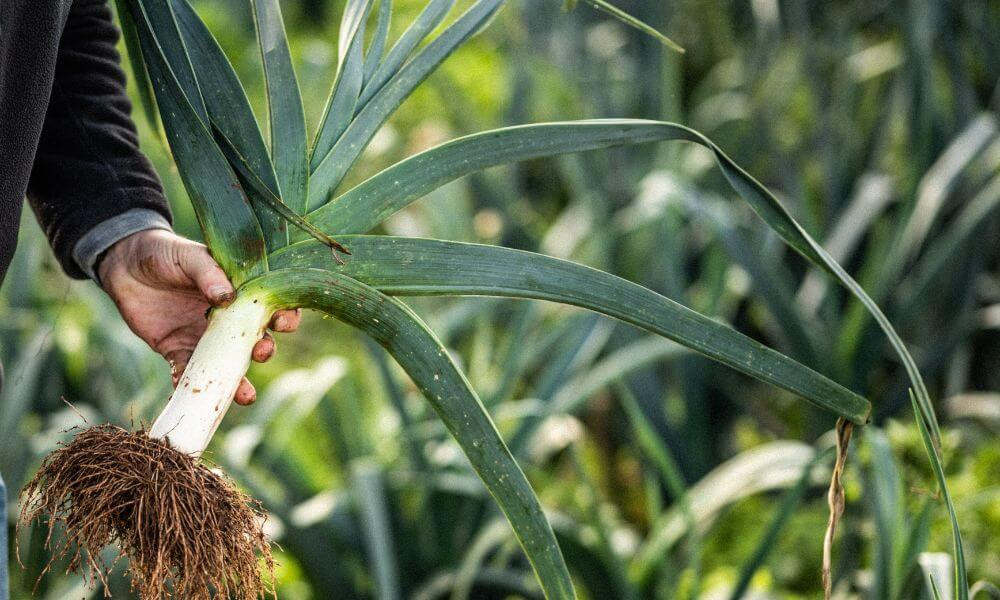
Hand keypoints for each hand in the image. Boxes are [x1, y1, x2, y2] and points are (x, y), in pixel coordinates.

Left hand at [98, 229, 299, 404]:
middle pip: (256, 340)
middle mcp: (229, 319)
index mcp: (240, 292)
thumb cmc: (164, 253)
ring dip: (238, 382)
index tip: (282, 322)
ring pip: (227, 365)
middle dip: (264, 350)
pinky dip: (190, 385)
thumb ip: (208, 272)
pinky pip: (187, 373)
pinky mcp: (178, 350)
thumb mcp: (188, 256)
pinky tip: (193, 396)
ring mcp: (204, 338)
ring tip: (245, 396)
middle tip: (261, 351)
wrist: (123, 265)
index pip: (272, 306)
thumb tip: (227, 296)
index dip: (284, 316)